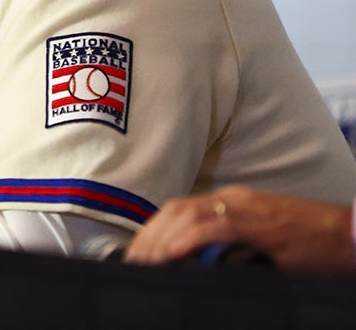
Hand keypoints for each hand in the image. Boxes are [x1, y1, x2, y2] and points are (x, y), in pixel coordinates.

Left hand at [124, 185, 353, 273]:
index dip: (151, 230)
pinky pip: (218, 225)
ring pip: (189, 214)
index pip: (178, 210)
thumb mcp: (260, 244)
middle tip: (131, 263)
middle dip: (147, 236)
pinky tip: (173, 253)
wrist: (349, 236)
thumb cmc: (310, 245)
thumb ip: (228, 248)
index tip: (135, 255)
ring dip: (161, 239)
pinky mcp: (262, 222)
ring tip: (146, 262)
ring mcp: (247, 207)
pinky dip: (190, 238)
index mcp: (230, 202)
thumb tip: (197, 267)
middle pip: (175, 210)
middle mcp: (233, 198)